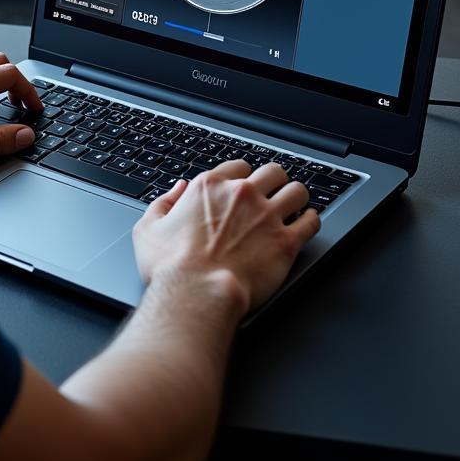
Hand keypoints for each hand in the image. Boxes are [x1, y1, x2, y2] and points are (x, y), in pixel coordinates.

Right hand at [131, 160, 320, 314]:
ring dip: (297, 196)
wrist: (197, 294)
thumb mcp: (148, 228)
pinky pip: (311, 221)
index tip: (245, 186)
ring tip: (296, 205)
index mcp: (209, 187)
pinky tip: (308, 223)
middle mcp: (241, 195)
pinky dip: (312, 220)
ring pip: (297, 190)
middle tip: (274, 192)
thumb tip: (177, 189)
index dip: (243, 176)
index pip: (239, 166)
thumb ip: (163, 203)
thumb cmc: (171, 267)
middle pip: (272, 172)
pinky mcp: (285, 242)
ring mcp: (266, 216)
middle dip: (275, 181)